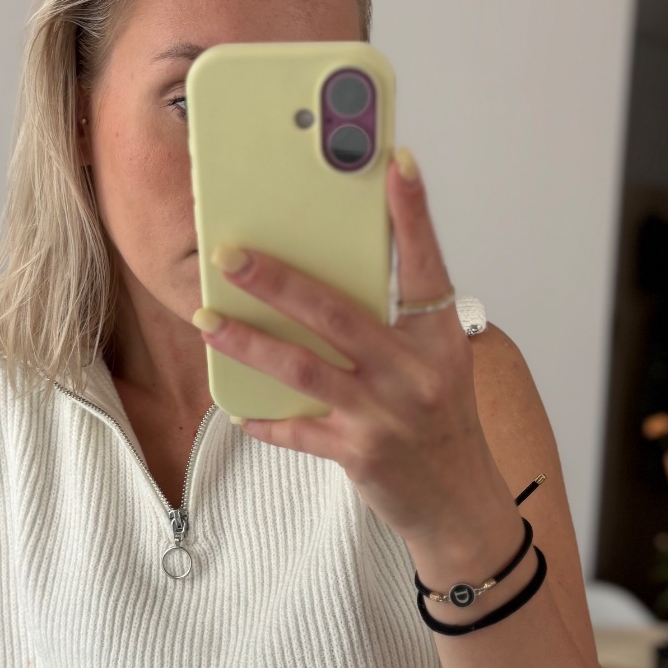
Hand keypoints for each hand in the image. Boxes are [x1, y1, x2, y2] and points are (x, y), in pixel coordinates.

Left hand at [191, 149, 511, 551]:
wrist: (460, 505)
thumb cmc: (439, 422)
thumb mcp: (435, 364)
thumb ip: (393, 325)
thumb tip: (322, 280)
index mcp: (439, 338)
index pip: (425, 266)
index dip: (412, 214)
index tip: (393, 162)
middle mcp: (415, 372)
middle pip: (336, 313)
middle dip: (277, 279)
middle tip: (230, 252)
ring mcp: (387, 414)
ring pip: (304, 367)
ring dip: (248, 341)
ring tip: (207, 317)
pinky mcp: (361, 454)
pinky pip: (298, 430)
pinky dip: (264, 417)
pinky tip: (234, 405)